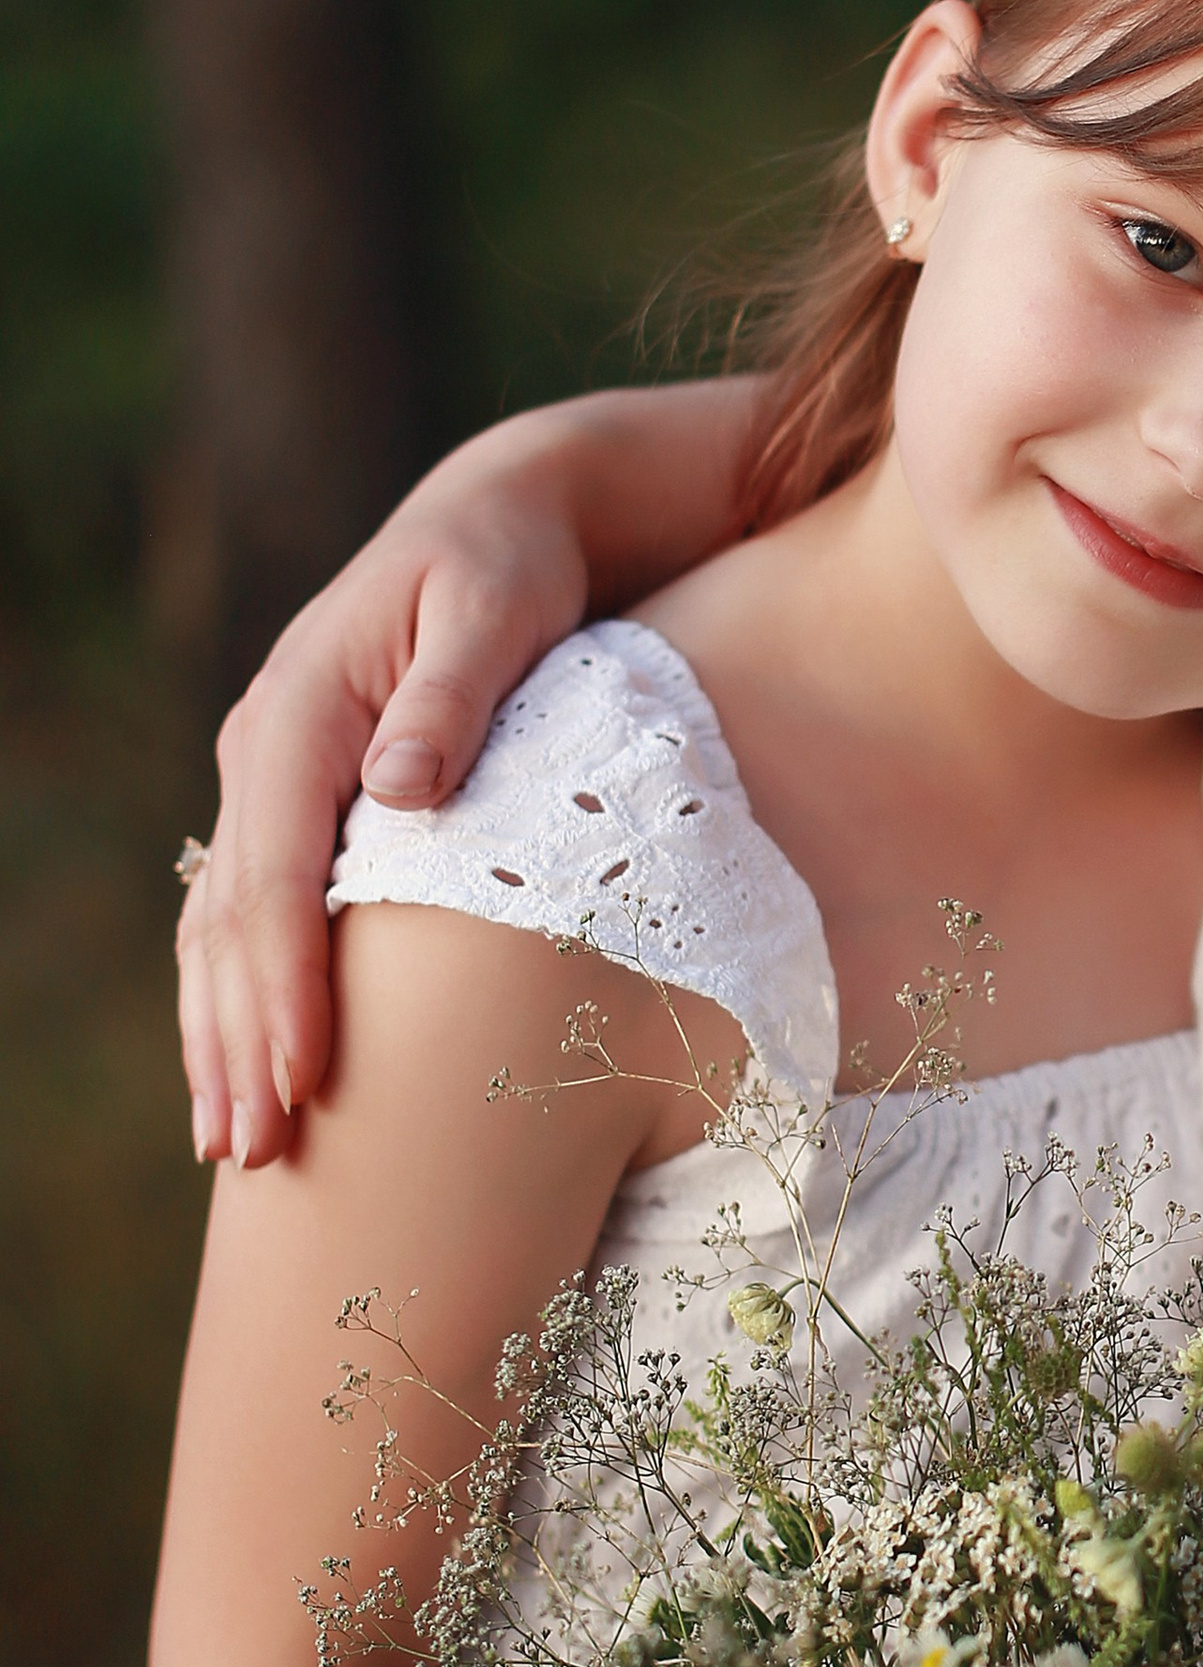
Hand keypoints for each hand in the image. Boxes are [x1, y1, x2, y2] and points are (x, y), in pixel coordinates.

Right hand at [177, 382, 758, 1169]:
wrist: (501, 517)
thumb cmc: (514, 566)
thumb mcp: (498, 610)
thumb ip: (454, 696)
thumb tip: (400, 789)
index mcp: (302, 710)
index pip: (279, 872)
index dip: (287, 982)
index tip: (301, 1075)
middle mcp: (268, 747)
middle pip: (234, 918)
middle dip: (238, 1039)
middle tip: (253, 1150)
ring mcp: (275, 777)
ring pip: (224, 928)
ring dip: (223, 1035)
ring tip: (231, 1144)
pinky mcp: (303, 801)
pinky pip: (252, 914)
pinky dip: (241, 994)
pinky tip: (244, 1069)